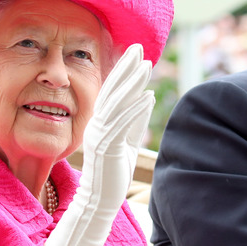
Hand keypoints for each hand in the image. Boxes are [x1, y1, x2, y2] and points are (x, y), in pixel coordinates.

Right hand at [46, 43, 153, 244]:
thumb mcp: (128, 141)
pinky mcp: (107, 147)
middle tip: (138, 47)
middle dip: (126, 67)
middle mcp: (97, 124)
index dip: (123, 70)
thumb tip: (148, 96)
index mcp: (100, 121)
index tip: (135, 52)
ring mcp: (100, 134)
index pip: (112, 90)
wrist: (100, 199)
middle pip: (112, 90)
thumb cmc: (114, 172)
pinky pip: (122, 123)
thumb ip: (136, 119)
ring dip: (132, 83)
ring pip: (117, 102)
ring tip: (147, 65)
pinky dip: (135, 108)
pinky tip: (149, 96)